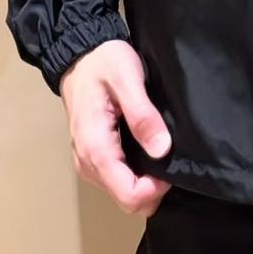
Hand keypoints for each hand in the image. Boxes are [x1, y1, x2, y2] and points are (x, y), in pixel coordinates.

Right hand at [60, 39, 172, 216]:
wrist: (80, 54)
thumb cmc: (104, 62)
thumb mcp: (127, 79)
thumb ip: (143, 115)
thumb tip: (162, 150)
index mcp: (96, 148)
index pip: (128, 195)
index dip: (155, 189)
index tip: (172, 167)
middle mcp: (87, 163)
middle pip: (126, 200)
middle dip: (152, 188)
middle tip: (170, 158)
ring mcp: (88, 162)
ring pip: (122, 192)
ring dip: (144, 181)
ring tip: (160, 150)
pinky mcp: (93, 157)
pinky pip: (117, 178)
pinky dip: (135, 173)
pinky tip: (147, 150)